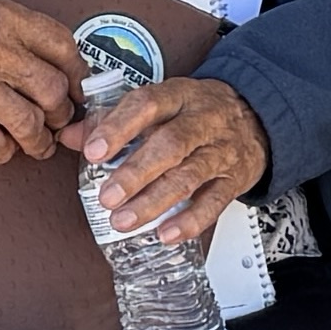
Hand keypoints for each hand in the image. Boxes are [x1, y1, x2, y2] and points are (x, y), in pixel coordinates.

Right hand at [0, 0, 91, 170]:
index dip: (78, 75)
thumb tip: (60, 63)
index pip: (64, 49)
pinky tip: (8, 146)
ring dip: (40, 140)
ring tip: (41, 141)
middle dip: (63, 113)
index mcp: (10, 21)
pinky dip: (5, 151)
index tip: (79, 88)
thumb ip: (26, 33)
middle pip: (51, 92)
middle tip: (61, 118)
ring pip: (28, 124)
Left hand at [77, 73, 268, 239]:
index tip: (93, 151)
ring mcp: (221, 151)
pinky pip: (214, 203)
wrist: (257, 115)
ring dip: (154, 201)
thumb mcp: (162, 104)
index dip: (118, 127)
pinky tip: (165, 233)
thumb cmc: (198, 111)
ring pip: (190, 176)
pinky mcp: (235, 180)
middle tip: (108, 197)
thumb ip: (115, 119)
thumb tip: (72, 137)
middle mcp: (203, 121)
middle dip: (136, 172)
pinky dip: (190, 221)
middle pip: (171, 144)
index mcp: (179, 96)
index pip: (147, 104)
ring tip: (124, 221)